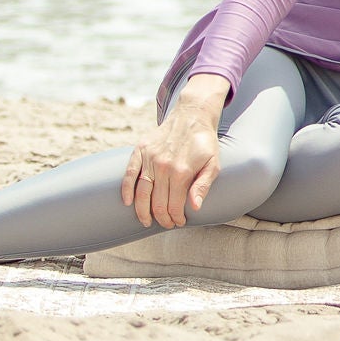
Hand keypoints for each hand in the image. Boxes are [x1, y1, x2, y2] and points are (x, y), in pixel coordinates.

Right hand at [123, 75, 229, 229]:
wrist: (191, 116)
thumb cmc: (204, 143)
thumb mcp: (213, 164)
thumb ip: (203, 186)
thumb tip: (194, 207)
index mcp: (182, 171)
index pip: (174, 205)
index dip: (175, 218)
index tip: (178, 222)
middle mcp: (163, 166)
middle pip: (157, 202)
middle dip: (161, 218)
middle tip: (165, 224)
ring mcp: (150, 158)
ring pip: (141, 192)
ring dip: (142, 210)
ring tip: (145, 221)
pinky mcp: (140, 150)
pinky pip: (129, 173)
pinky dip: (126, 189)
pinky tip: (128, 202)